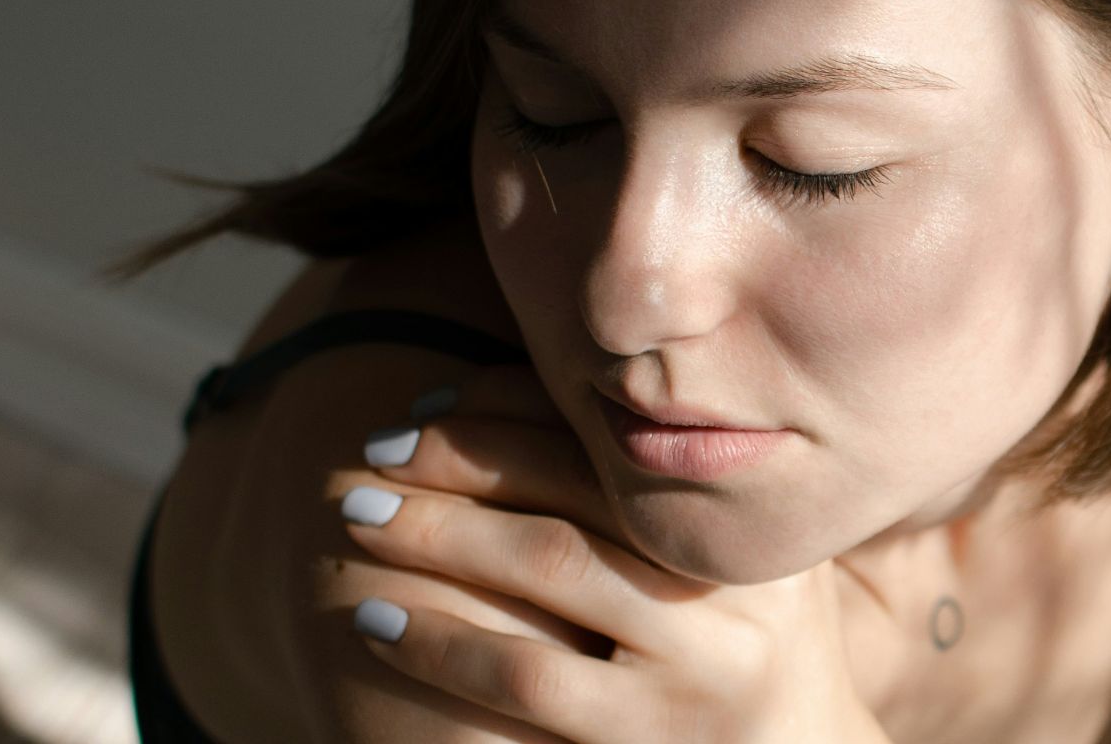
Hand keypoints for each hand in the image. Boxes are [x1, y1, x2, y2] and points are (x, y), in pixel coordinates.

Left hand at [338, 368, 891, 743]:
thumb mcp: (743, 561)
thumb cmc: (754, 650)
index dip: (512, 407)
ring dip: (437, 535)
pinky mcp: (648, 738)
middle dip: (461, 458)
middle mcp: (734, 575)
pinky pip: (525, 677)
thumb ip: (675, 495)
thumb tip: (536, 401)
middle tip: (371, 452)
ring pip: (546, 568)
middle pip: (576, 488)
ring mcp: (699, 662)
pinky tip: (378, 622)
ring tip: (357, 520)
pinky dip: (442, 641)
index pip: (617, 433)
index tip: (428, 404)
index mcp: (746, 512)